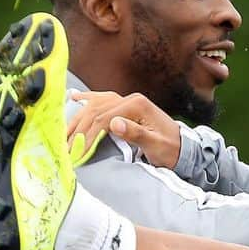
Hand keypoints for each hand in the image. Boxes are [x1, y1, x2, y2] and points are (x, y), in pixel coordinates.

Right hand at [66, 91, 181, 167]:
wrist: (185, 148)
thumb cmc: (171, 149)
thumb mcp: (156, 145)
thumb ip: (135, 133)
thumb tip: (113, 123)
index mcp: (136, 106)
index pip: (103, 118)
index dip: (88, 135)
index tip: (77, 152)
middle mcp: (130, 99)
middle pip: (96, 110)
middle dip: (79, 129)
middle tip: (65, 146)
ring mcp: (128, 101)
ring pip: (96, 104)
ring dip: (78, 117)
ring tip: (63, 131)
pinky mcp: (126, 106)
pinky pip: (103, 100)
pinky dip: (88, 100)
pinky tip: (75, 97)